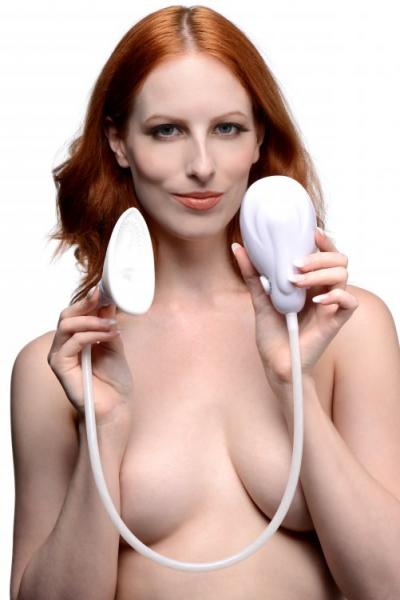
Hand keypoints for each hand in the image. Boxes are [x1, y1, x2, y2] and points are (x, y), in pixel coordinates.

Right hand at [47, 285, 132, 427]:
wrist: (116, 407)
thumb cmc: (114, 381)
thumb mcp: (114, 343)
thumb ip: (108, 324)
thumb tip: (108, 300)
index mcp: (75, 340)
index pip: (74, 313)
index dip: (88, 300)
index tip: (104, 290)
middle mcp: (63, 346)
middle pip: (66, 315)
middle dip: (86, 305)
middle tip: (105, 300)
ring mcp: (59, 356)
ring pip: (67, 325)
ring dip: (93, 321)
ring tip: (113, 326)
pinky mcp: (59, 366)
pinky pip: (72, 342)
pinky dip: (92, 335)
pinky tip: (109, 336)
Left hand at [232, 228, 358, 385]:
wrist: (276, 363)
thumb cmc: (272, 334)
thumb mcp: (259, 299)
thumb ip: (252, 274)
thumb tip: (237, 247)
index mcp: (310, 282)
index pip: (325, 253)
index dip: (323, 240)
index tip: (310, 233)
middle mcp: (323, 290)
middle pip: (338, 259)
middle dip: (319, 256)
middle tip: (295, 264)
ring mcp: (331, 305)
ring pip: (343, 275)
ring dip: (321, 273)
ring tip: (296, 282)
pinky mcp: (335, 322)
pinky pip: (349, 302)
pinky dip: (336, 295)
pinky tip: (317, 299)